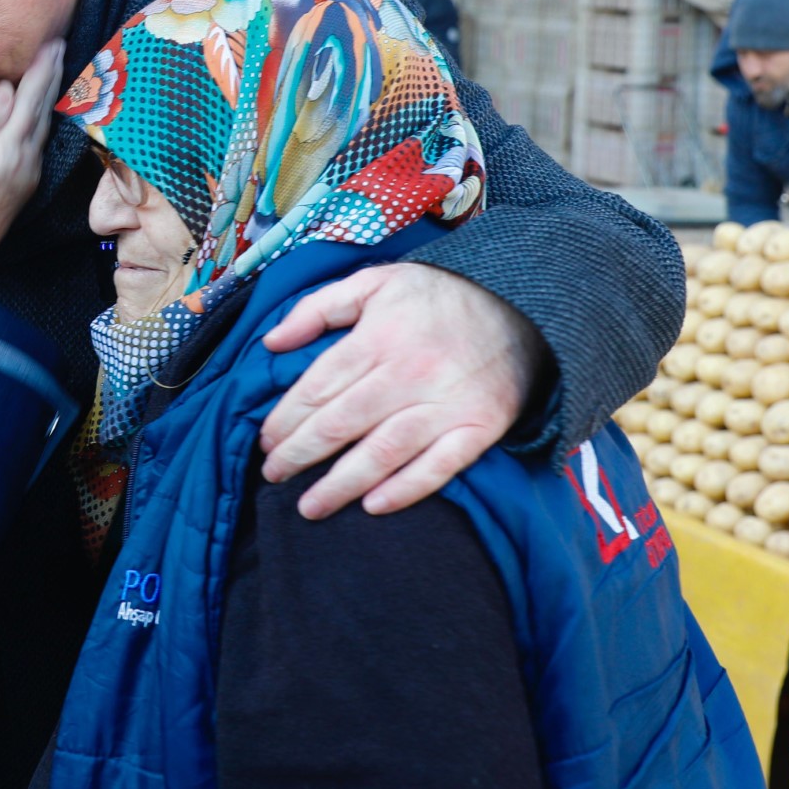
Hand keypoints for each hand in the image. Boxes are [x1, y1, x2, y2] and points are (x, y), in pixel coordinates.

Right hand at [0, 40, 64, 296]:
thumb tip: (5, 90)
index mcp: (10, 148)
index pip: (31, 99)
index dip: (42, 69)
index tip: (53, 42)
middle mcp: (28, 158)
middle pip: (44, 108)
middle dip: (53, 74)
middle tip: (61, 43)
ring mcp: (30, 170)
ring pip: (45, 123)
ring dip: (51, 92)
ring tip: (54, 65)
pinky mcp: (26, 179)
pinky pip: (39, 137)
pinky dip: (42, 113)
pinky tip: (38, 104)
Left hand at [258, 264, 548, 518]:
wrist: (523, 304)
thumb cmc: (438, 295)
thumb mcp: (374, 282)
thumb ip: (318, 307)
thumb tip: (270, 342)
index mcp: (378, 337)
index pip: (317, 388)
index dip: (286, 419)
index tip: (265, 441)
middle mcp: (409, 374)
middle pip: (341, 424)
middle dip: (300, 455)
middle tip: (274, 475)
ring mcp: (447, 404)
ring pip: (382, 453)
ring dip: (341, 485)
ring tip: (309, 507)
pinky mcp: (480, 428)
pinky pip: (439, 468)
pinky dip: (406, 490)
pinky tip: (373, 506)